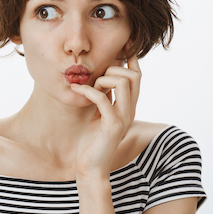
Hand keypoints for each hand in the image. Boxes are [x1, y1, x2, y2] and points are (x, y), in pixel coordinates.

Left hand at [70, 54, 140, 180]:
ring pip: (123, 82)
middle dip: (113, 69)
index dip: (131, 59)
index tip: (122, 45)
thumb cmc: (91, 141)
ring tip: (85, 87)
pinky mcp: (112, 126)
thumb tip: (99, 77)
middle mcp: (130, 110)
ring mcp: (123, 118)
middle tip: (94, 78)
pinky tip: (75, 90)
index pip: (137, 77)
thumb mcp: (98, 114)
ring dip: (102, 79)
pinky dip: (87, 91)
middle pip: (134, 76)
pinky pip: (103, 98)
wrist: (90, 168)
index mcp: (128, 106)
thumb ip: (103, 97)